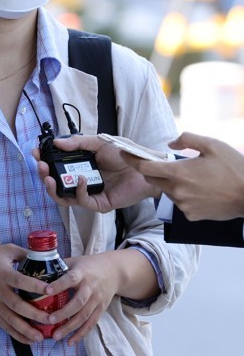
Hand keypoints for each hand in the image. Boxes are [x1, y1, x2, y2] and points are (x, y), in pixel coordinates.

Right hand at [0, 244, 50, 343]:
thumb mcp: (5, 250)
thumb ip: (23, 253)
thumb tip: (43, 257)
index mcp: (3, 274)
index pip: (21, 281)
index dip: (36, 285)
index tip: (51, 289)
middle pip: (17, 305)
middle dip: (35, 314)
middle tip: (51, 318)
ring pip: (11, 320)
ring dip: (27, 330)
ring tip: (41, 337)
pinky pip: (5, 326)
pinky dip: (17, 335)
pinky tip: (30, 341)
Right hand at [33, 135, 157, 212]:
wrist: (145, 166)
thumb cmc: (125, 154)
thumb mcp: (98, 142)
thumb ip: (77, 143)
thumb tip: (56, 142)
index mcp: (80, 165)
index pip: (57, 165)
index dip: (45, 160)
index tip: (36, 153)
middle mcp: (82, 179)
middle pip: (56, 183)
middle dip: (44, 175)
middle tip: (41, 166)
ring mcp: (89, 192)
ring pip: (64, 197)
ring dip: (54, 187)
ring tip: (49, 178)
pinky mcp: (99, 203)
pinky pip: (83, 200)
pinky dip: (78, 190)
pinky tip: (81, 179)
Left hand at [44, 253, 119, 345]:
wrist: (114, 271)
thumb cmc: (88, 265)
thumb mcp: (75, 261)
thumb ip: (59, 267)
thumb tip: (37, 273)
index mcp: (82, 273)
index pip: (70, 278)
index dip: (59, 284)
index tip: (46, 291)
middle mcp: (91, 287)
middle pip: (78, 302)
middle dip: (64, 313)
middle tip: (49, 320)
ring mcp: (97, 300)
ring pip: (84, 316)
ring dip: (70, 327)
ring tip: (56, 336)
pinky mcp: (101, 310)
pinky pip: (91, 324)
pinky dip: (81, 334)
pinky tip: (70, 342)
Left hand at [123, 132, 243, 220]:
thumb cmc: (233, 168)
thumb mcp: (212, 145)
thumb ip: (187, 140)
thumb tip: (169, 145)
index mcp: (179, 173)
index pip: (145, 167)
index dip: (131, 160)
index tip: (123, 153)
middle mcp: (177, 191)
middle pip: (153, 179)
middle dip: (153, 170)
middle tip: (164, 163)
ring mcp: (183, 205)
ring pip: (166, 191)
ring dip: (170, 182)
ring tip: (190, 175)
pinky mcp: (191, 216)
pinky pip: (179, 203)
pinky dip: (183, 195)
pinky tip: (199, 189)